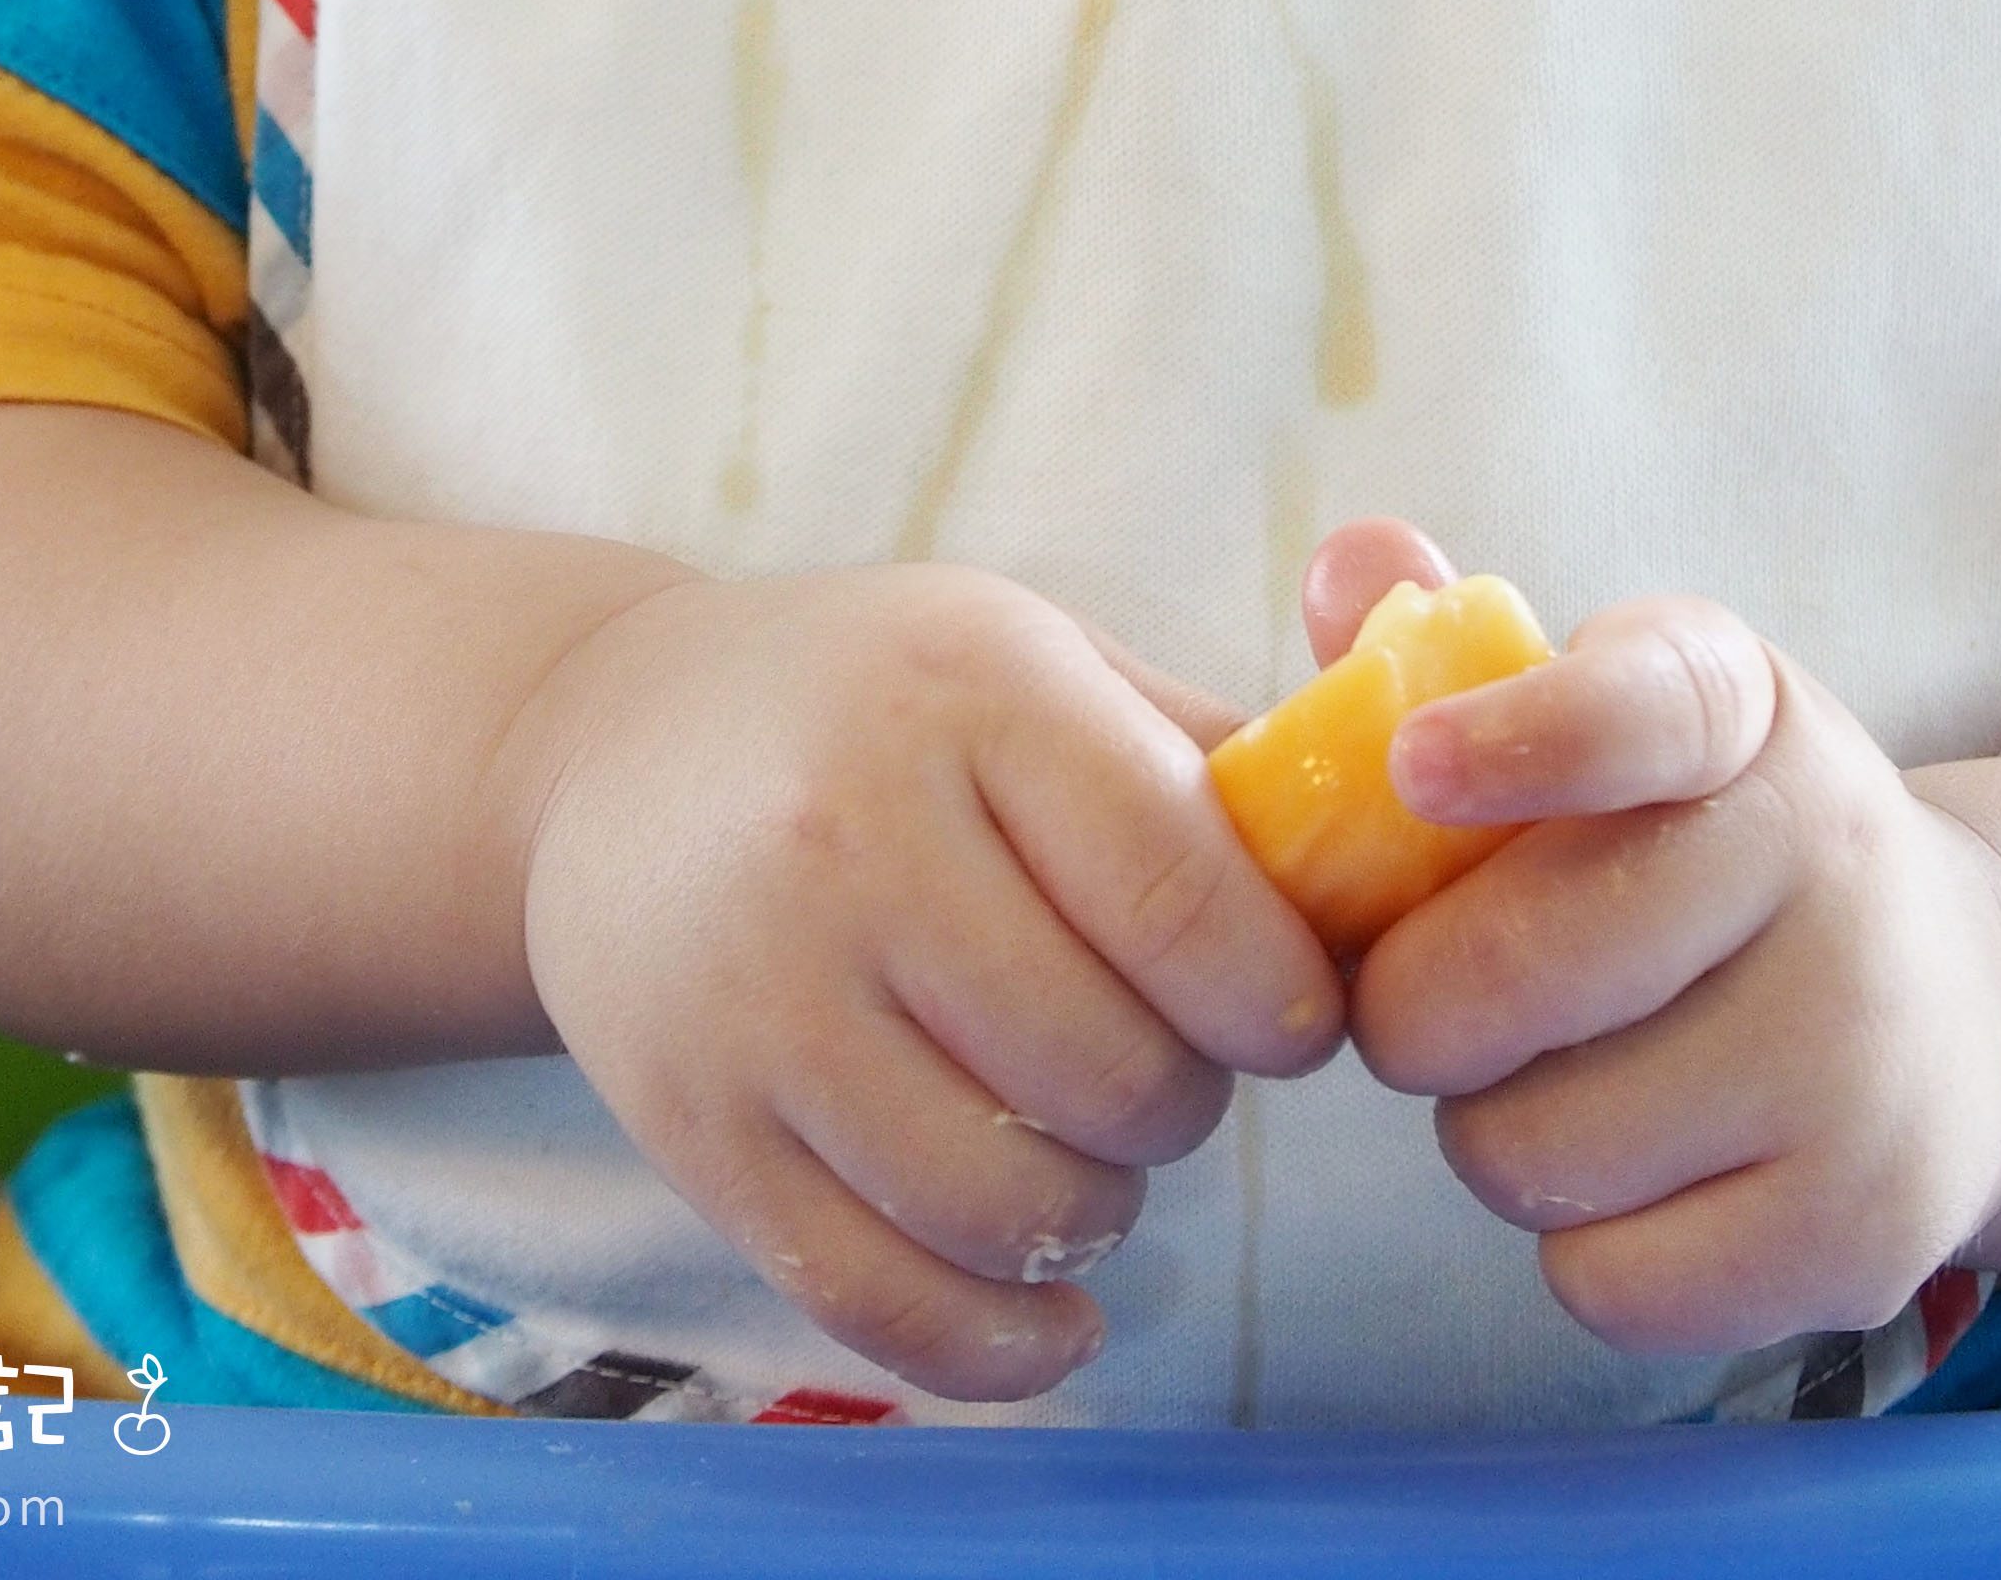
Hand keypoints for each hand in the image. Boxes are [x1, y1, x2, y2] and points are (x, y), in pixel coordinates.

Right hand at [499, 563, 1344, 1397]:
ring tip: (1086, 1144)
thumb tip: (1395, 874)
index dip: (1281, 998)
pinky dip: (1003, 1340)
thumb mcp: (1033, 660)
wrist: (605, 749)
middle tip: (1164, 1064)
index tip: (1288, 1017)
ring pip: (1010, 1200)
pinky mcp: (696, 1133)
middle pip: (1112, 1069)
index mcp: (970, 694)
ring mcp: (759, 996)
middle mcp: (850, 834)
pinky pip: (887, 1304)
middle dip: (1185, 1099)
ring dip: (1098, 1209)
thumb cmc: (875, 704)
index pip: (1186, 898)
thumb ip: (1209, 758)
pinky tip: (1050, 1300)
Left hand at [1339, 574, 2000, 1354]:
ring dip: (1491, 1127)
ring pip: (1540, 1145)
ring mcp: (1863, 1066)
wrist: (1968, 1013)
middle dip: (1416, 1003)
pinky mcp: (1866, 1238)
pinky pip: (1609, 1282)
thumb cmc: (1707, 847)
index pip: (1646, 711)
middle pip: (1527, 970)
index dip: (1527, 738)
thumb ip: (1465, 648)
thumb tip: (1350, 574)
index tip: (1416, 765)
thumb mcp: (1624, 713)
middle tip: (1427, 1000)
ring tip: (1549, 1079)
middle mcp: (1831, 869)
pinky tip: (1631, 1174)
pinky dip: (1577, 1244)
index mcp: (1747, 713)